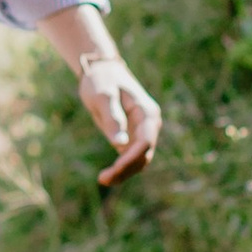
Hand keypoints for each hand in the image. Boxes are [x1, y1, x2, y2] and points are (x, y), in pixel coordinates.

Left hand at [75, 50, 160, 186]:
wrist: (101, 72)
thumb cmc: (102, 81)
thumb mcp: (103, 97)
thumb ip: (112, 119)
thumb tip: (119, 145)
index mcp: (147, 113)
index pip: (145, 142)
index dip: (131, 158)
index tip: (114, 169)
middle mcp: (149, 124)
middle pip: (144, 155)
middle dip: (127, 169)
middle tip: (103, 179)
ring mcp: (142, 132)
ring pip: (139, 160)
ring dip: (124, 172)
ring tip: (103, 179)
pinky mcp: (132, 137)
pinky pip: (131, 157)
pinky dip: (122, 168)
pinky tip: (107, 175)